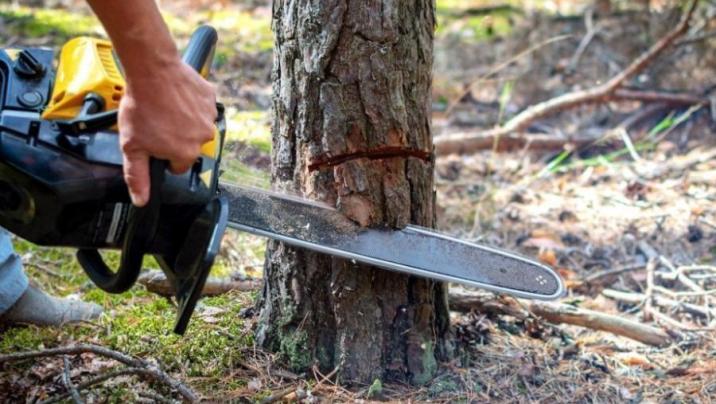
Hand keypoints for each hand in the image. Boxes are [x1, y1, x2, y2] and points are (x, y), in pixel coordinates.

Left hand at [118, 60, 216, 206]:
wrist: (152, 70)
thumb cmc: (141, 106)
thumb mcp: (132, 146)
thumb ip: (137, 176)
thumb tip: (141, 201)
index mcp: (185, 153)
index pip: (177, 165)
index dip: (163, 155)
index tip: (154, 141)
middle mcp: (202, 138)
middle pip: (189, 145)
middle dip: (176, 137)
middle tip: (157, 121)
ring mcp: (209, 117)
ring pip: (196, 126)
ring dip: (184, 121)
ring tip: (166, 108)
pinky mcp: (210, 98)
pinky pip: (202, 107)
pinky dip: (192, 104)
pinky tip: (176, 97)